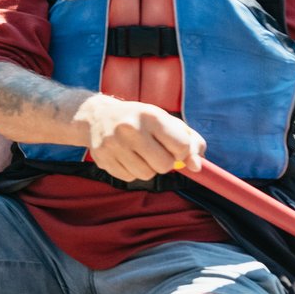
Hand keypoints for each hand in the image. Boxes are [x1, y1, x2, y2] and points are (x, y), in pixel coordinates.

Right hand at [78, 95, 204, 181]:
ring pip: (147, 175)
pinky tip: (125, 157)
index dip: (182, 152)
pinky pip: (129, 178)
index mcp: (150, 116)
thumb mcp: (165, 121)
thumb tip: (197, 167)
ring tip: (139, 153)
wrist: (97, 117)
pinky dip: (132, 171)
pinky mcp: (102, 158)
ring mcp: (113, 144)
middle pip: (165, 165)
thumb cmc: (140, 120)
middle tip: (156, 151)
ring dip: (148, 168)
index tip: (174, 147)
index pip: (181, 146)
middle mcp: (130, 128)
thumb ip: (189, 142)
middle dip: (165, 163)